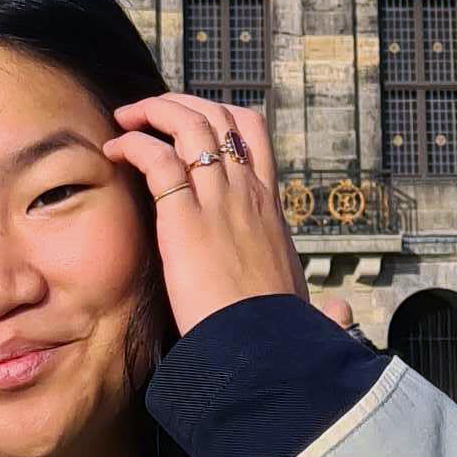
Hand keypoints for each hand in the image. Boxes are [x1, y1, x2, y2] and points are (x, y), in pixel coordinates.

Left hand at [100, 95, 305, 338]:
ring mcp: (218, 202)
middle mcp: (247, 193)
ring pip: (189, 124)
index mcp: (270, 206)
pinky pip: (157, 159)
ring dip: (153, 111)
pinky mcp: (185, 220)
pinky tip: (115, 150)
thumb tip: (340, 314)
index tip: (187, 123)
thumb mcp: (305, 306)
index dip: (218, 115)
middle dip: (180, 103)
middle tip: (150, 112)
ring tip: (126, 119)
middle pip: (218, 116)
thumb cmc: (280, 335)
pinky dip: (133, 145)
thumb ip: (321, 305)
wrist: (264, 353)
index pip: (251, 134)